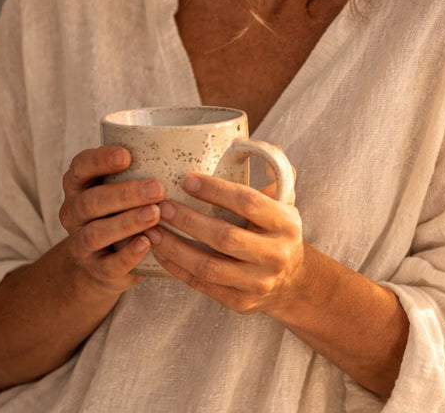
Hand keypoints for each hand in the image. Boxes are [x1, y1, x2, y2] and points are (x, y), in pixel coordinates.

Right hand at [58, 146, 165, 293]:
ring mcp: (81, 243)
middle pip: (90, 201)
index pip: (80, 167)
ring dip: (127, 223)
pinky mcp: (95, 269)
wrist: (104, 262)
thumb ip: (144, 170)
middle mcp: (74, 213)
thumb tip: (198, 147)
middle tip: (158, 188)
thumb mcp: (124, 187)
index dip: (99, 160)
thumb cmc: (122, 211)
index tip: (127, 155)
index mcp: (80, 186)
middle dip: (124, 194)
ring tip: (155, 214)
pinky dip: (128, 255)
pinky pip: (108, 265)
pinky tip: (147, 243)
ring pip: (95, 233)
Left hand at [147, 173, 305, 315]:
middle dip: (188, 220)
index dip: (216, 191)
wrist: (292, 282)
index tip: (187, 180)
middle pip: (225, 237)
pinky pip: (201, 285)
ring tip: (152, 229)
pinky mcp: (239, 302)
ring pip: (208, 266)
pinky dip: (176, 267)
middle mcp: (275, 255)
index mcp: (286, 223)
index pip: (249, 203)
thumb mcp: (285, 201)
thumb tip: (260, 143)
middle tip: (162, 205)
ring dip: (175, 247)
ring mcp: (258, 282)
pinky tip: (159, 252)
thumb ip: (274, 170)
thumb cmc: (277, 231)